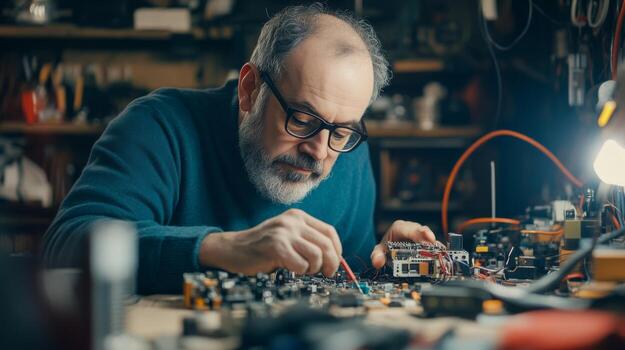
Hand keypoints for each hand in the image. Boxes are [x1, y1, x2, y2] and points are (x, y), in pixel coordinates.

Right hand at [199, 209, 341, 276]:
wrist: (233, 249)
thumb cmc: (262, 247)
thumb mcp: (287, 235)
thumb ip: (307, 240)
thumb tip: (334, 257)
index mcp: (298, 216)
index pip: (329, 232)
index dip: (336, 250)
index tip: (334, 263)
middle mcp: (293, 221)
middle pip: (326, 245)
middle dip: (330, 264)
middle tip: (325, 273)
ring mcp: (284, 232)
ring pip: (317, 255)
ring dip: (313, 269)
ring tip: (302, 269)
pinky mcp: (276, 246)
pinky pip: (301, 265)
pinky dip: (300, 271)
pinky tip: (290, 269)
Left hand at [370, 220, 435, 268]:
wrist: (390, 250)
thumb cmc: (387, 247)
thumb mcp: (379, 251)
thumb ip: (377, 256)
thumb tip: (378, 262)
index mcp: (400, 227)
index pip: (410, 229)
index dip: (419, 234)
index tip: (427, 239)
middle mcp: (412, 230)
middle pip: (422, 232)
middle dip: (429, 238)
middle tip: (434, 245)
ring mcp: (420, 237)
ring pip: (429, 239)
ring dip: (434, 246)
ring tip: (440, 253)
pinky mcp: (426, 245)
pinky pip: (433, 246)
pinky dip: (437, 251)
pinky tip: (442, 256)